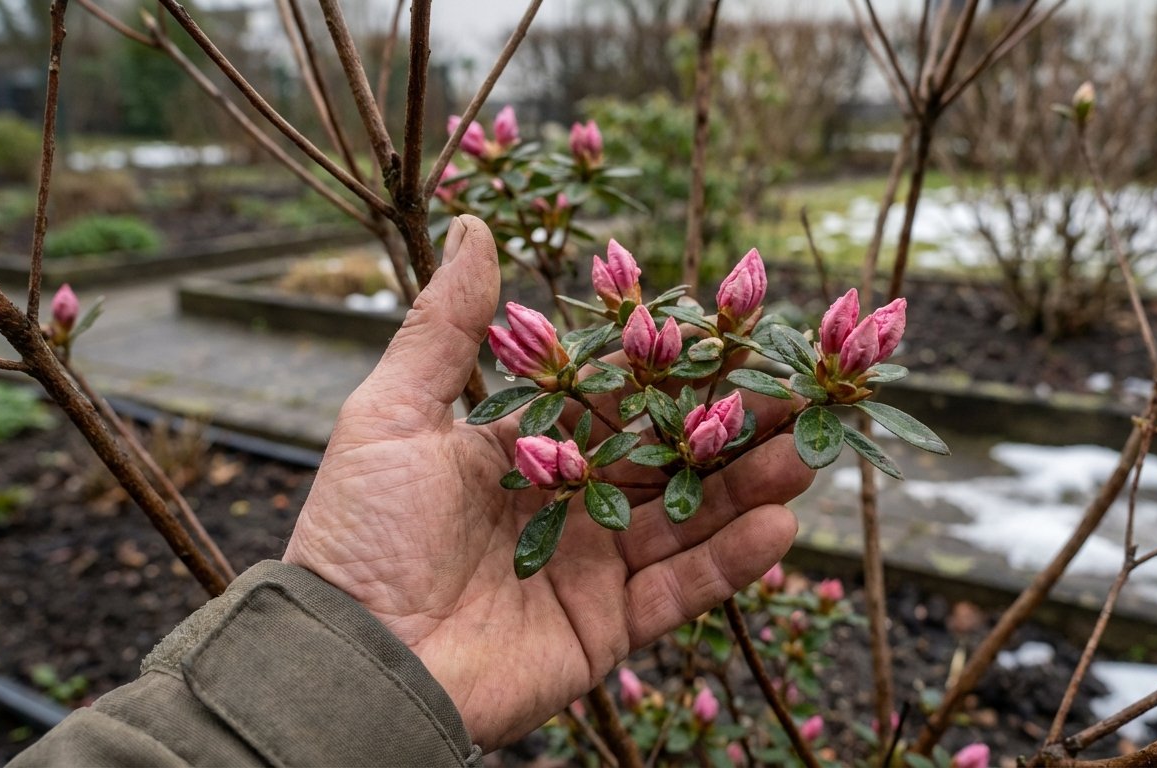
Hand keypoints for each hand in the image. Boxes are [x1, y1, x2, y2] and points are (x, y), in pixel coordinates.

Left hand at [283, 216, 814, 749]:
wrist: (351, 661)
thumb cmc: (361, 533)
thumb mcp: (392, 414)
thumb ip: (445, 327)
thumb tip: (472, 224)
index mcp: (527, 445)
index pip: (616, 396)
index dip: (671, 367)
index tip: (733, 333)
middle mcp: (570, 500)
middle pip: (665, 454)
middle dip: (731, 426)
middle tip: (799, 394)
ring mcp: (593, 565)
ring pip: (688, 518)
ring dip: (748, 488)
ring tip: (805, 456)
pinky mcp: (607, 627)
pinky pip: (681, 591)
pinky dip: (730, 563)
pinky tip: (778, 529)